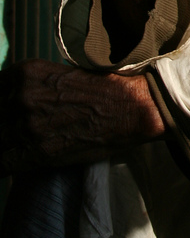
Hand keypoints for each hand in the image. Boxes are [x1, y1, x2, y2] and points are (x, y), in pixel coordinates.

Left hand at [0, 59, 164, 174]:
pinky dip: (4, 164)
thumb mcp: (58, 75)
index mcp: (25, 73)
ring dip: (2, 144)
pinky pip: (2, 164)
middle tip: (10, 132)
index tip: (5, 113)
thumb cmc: (100, 90)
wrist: (128, 109)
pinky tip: (10, 163)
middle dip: (1, 125)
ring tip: (13, 146)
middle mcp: (22, 96)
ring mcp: (28, 124)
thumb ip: (29, 86)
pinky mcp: (37, 151)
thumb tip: (10, 101)